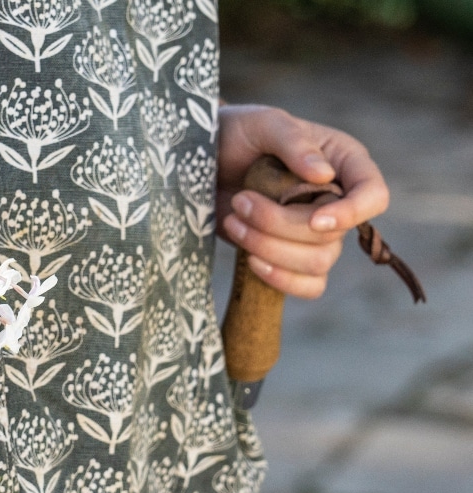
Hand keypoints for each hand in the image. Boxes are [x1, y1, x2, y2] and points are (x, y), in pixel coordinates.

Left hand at [217, 104, 389, 298]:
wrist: (203, 163)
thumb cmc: (237, 134)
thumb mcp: (263, 123)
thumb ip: (293, 141)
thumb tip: (324, 174)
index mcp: (343, 163)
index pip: (373, 195)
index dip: (351, 214)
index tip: (315, 221)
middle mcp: (337, 200)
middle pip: (333, 236)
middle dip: (279, 225)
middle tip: (239, 202)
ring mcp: (315, 233)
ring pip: (318, 263)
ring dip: (270, 248)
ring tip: (233, 223)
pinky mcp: (292, 257)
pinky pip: (309, 286)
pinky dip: (280, 278)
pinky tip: (250, 259)